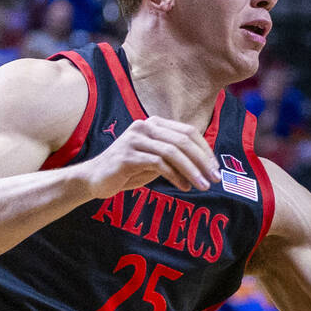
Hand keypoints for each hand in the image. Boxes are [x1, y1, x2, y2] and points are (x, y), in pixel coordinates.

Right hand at [78, 116, 221, 197]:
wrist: (95, 179)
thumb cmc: (130, 170)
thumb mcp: (158, 160)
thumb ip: (177, 157)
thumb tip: (207, 165)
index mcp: (154, 124)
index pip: (188, 132)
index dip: (205, 150)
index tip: (215, 168)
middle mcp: (144, 126)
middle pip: (183, 140)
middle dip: (203, 161)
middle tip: (215, 179)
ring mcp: (134, 140)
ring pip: (173, 152)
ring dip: (192, 170)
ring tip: (203, 186)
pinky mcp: (127, 155)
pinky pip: (158, 164)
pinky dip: (175, 176)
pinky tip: (184, 187)